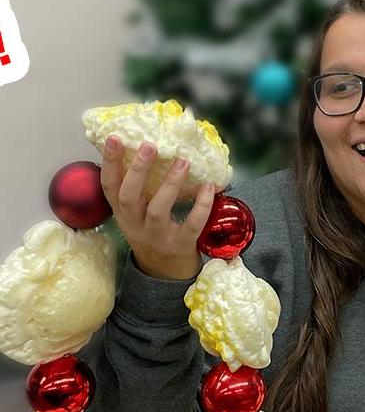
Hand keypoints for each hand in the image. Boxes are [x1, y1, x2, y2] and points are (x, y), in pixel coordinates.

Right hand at [100, 135, 215, 279]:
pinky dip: (201, 205)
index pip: (109, 187)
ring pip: (158, 210)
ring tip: (182, 161)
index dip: (109, 163)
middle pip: (129, 196)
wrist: (166, 273)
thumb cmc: (152, 234)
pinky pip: (191, 224)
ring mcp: (157, 237)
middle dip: (137, 170)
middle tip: (149, 146)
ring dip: (170, 184)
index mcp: (122, 214)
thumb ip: (138, 190)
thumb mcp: (136, 214)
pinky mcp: (180, 245)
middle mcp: (135, 225)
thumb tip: (144, 149)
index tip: (114, 139)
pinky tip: (208, 187)